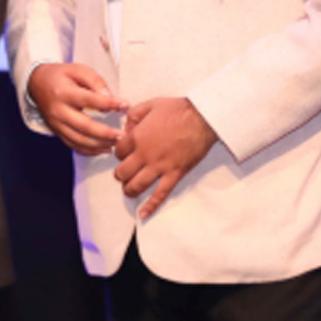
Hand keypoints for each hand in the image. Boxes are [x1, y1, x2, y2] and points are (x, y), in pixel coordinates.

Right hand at [27, 63, 128, 155]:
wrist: (36, 83)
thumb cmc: (60, 76)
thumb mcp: (78, 70)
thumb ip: (95, 81)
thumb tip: (110, 98)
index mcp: (63, 93)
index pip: (89, 100)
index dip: (109, 104)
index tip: (125, 105)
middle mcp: (58, 111)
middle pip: (84, 126)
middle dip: (106, 133)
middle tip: (123, 135)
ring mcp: (56, 124)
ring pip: (79, 140)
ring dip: (99, 145)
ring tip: (116, 143)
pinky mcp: (56, 131)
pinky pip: (73, 145)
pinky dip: (89, 150)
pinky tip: (103, 149)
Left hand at [114, 97, 217, 218]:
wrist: (203, 117)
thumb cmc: (177, 109)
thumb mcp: (149, 105)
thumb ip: (133, 116)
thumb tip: (126, 128)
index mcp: (137, 137)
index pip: (118, 152)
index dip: (119, 153)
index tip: (124, 152)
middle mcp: (145, 155)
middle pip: (123, 172)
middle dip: (121, 173)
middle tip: (123, 172)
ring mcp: (160, 167)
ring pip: (137, 185)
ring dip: (129, 189)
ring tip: (129, 190)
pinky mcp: (175, 174)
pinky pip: (160, 194)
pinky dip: (151, 206)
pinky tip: (143, 214)